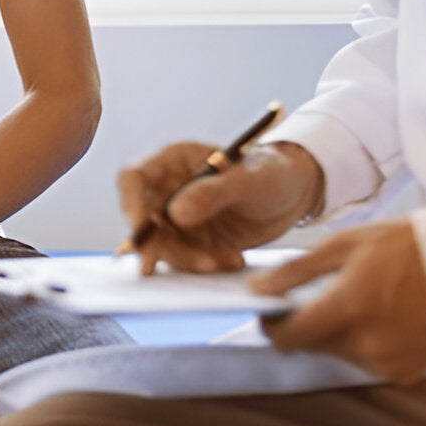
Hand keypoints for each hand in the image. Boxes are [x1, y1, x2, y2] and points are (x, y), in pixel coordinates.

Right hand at [118, 141, 322, 274]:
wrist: (294, 194)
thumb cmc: (273, 172)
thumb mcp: (249, 179)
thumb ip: (213, 193)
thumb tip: (175, 214)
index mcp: (174, 161)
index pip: (134, 178)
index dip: (130, 204)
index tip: (142, 231)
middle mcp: (169, 189)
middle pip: (143, 219)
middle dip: (160, 246)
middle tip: (188, 264)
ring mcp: (178, 217)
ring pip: (163, 245)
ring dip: (189, 259)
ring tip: (227, 260)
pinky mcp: (192, 240)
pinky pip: (185, 259)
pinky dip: (205, 264)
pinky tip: (233, 259)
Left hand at [251, 218, 425, 383]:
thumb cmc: (410, 246)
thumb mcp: (346, 244)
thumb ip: (295, 271)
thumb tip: (257, 289)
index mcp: (348, 307)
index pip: (289, 336)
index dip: (272, 327)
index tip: (269, 315)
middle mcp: (367, 343)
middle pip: (314, 346)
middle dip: (308, 325)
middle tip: (322, 297)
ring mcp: (389, 362)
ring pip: (340, 355)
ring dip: (338, 334)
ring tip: (361, 302)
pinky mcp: (407, 374)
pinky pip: (368, 363)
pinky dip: (366, 344)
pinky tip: (382, 317)